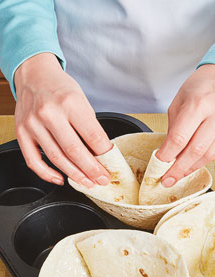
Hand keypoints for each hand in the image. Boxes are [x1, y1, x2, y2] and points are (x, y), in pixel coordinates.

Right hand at [14, 52, 111, 186]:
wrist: (34, 75)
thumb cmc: (60, 88)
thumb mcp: (82, 101)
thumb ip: (90, 127)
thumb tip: (100, 154)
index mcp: (70, 102)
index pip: (93, 136)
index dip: (105, 155)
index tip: (111, 165)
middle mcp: (49, 113)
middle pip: (75, 151)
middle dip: (92, 170)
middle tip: (102, 179)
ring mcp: (33, 124)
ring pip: (57, 158)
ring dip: (75, 175)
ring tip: (88, 182)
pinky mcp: (22, 132)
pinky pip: (34, 161)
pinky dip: (47, 174)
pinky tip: (60, 179)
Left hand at [157, 64, 214, 186]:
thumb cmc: (200, 87)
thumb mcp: (179, 101)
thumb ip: (173, 128)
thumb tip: (168, 154)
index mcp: (199, 103)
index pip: (179, 138)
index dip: (167, 156)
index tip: (158, 165)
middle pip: (194, 151)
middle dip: (178, 169)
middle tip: (166, 180)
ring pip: (208, 156)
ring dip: (190, 168)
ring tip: (178, 175)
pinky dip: (203, 161)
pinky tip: (193, 165)